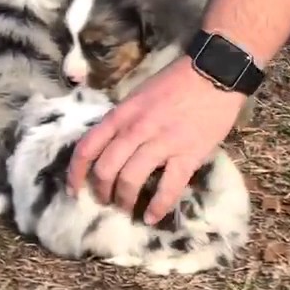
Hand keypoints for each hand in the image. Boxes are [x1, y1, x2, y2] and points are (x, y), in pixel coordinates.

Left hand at [67, 56, 248, 224]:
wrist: (215, 72)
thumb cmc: (177, 80)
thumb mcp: (140, 94)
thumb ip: (125, 119)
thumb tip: (112, 145)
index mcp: (122, 114)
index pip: (87, 148)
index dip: (76, 174)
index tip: (74, 190)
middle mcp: (136, 130)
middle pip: (106, 169)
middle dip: (101, 191)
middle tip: (105, 202)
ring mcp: (163, 143)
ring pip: (131, 180)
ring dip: (124, 200)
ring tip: (126, 209)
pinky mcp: (188, 154)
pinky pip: (169, 187)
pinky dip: (158, 207)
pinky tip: (151, 217)